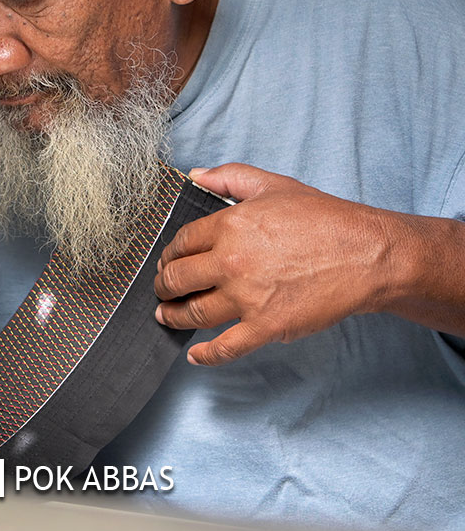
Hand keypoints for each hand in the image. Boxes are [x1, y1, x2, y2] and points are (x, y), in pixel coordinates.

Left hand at [153, 163, 403, 364]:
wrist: (367, 255)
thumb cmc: (324, 219)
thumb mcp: (272, 185)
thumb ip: (228, 177)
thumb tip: (193, 175)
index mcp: (229, 225)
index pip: (181, 243)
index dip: (169, 254)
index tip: (168, 261)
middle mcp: (232, 261)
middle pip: (178, 279)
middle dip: (164, 286)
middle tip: (162, 290)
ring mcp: (248, 297)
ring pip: (194, 312)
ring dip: (172, 316)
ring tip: (166, 316)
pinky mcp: (266, 326)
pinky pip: (226, 347)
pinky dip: (206, 354)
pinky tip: (194, 353)